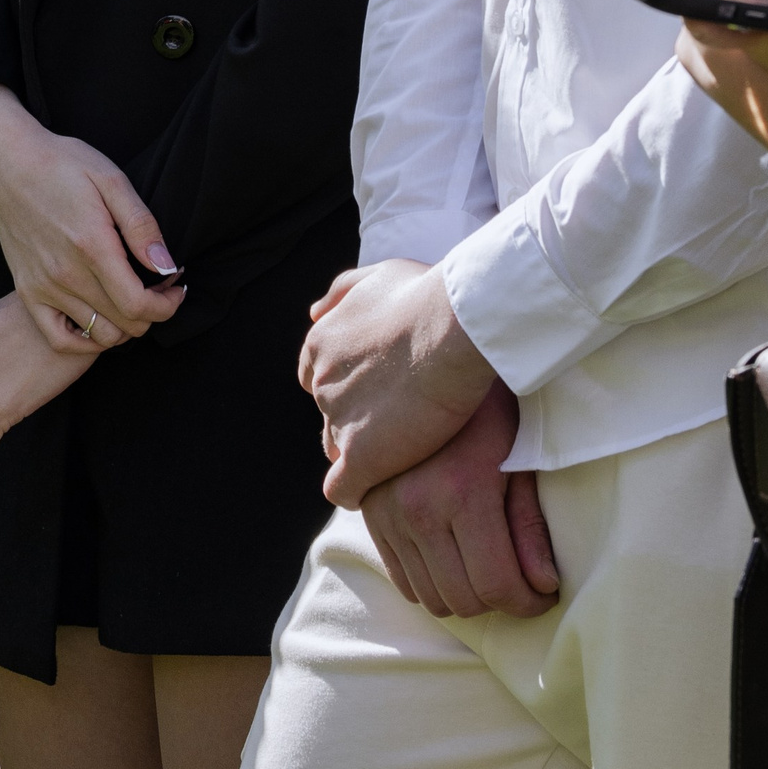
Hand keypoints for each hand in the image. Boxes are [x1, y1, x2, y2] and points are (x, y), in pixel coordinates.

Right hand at [0, 81, 186, 348]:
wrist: (7, 165)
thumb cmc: (62, 164)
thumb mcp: (110, 179)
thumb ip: (140, 225)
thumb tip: (166, 265)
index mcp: (92, 246)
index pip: (139, 305)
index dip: (168, 305)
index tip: (176, 287)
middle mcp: (66, 274)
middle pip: (125, 325)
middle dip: (152, 311)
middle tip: (158, 287)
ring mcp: (44, 287)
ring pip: (100, 335)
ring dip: (125, 325)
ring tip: (130, 299)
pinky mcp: (28, 292)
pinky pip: (60, 339)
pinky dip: (86, 340)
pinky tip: (100, 318)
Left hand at [300, 258, 495, 508]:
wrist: (453, 326)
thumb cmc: (425, 295)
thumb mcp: (377, 276)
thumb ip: (342, 293)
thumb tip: (314, 312)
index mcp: (321, 343)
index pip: (319, 378)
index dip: (350, 391)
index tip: (381, 396)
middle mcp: (320, 381)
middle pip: (330, 415)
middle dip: (358, 422)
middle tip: (400, 426)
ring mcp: (338, 420)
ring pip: (338, 450)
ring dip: (365, 455)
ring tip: (403, 458)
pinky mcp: (361, 455)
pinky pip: (343, 488)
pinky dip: (359, 492)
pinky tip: (382, 489)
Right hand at [362, 382, 559, 620]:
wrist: (431, 361)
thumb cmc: (489, 409)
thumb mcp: (519, 459)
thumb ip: (530, 525)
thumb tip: (544, 584)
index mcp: (461, 491)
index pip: (496, 586)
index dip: (528, 603)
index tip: (544, 595)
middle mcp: (416, 505)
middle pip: (463, 599)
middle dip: (498, 600)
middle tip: (519, 581)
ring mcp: (386, 509)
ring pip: (429, 596)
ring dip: (463, 594)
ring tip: (487, 568)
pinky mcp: (370, 509)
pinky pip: (401, 578)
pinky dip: (430, 581)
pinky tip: (454, 558)